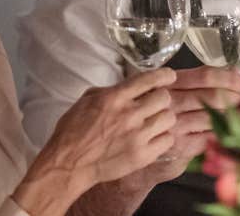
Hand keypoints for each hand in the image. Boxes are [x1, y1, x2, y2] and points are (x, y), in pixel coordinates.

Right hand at [15, 69, 176, 213]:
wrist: (69, 163)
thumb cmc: (73, 132)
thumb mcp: (87, 100)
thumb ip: (111, 91)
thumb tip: (129, 87)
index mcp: (114, 98)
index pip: (149, 79)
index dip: (164, 75)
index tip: (168, 76)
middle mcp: (129, 115)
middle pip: (164, 98)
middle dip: (161, 99)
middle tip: (155, 104)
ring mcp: (137, 136)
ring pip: (169, 119)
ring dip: (163, 119)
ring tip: (154, 123)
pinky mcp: (142, 156)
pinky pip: (167, 141)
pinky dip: (162, 138)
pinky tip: (152, 139)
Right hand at [151, 67, 239, 179]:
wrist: (137, 151)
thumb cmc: (154, 117)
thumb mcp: (166, 92)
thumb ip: (195, 82)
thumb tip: (233, 72)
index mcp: (166, 83)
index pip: (204, 76)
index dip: (228, 78)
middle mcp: (169, 102)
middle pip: (212, 96)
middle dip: (235, 96)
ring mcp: (174, 125)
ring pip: (213, 116)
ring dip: (229, 115)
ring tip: (235, 113)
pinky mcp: (179, 146)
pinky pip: (209, 136)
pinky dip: (219, 133)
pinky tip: (220, 130)